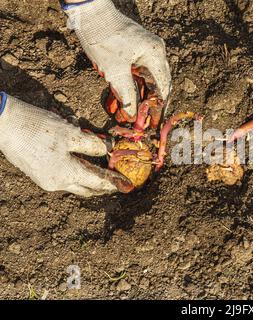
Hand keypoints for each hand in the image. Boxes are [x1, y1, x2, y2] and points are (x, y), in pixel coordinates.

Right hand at [0, 93, 133, 196]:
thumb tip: (107, 150)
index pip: (98, 182)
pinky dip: (75, 172)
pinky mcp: (37, 173)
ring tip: (101, 173)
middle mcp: (57, 183)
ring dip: (89, 179)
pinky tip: (79, 163)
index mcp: (67, 175)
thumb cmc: (39, 128)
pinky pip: (63, 177)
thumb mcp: (71, 134)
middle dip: (103, 186)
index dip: (114, 182)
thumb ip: (92, 145)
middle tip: (116, 182)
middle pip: (87, 188)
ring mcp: (45, 180)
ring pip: (74, 183)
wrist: (3, 124)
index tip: (128, 184)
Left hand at [63, 0, 171, 118]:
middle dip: (149, 106)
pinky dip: (131, 88)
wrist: (89, 14)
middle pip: (158, 85)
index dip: (159, 108)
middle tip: (145, 123)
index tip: (155, 124)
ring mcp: (146, 51)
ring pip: (147, 81)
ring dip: (138, 98)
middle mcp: (156, 53)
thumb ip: (126, 96)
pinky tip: (121, 101)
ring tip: (130, 115)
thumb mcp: (115, 71)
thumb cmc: (103, 38)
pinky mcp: (135, 51)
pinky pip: (138, 74)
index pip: (163, 88)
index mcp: (155, 56)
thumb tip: (132, 116)